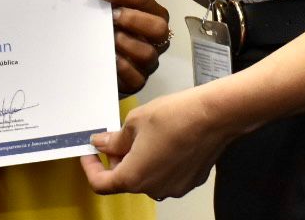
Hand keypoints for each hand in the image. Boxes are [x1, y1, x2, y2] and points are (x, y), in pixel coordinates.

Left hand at [81, 87, 234, 199]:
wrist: (214, 116)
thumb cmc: (178, 116)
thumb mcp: (135, 121)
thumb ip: (114, 139)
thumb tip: (102, 144)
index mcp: (134, 177)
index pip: (101, 184)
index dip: (91, 168)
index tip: (89, 155)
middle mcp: (153, 188)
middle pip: (125, 180)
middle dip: (117, 160)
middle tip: (118, 137)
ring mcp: (173, 187)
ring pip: (146, 178)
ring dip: (139, 161)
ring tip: (145, 134)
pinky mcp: (189, 181)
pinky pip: (166, 175)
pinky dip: (159, 162)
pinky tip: (165, 140)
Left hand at [92, 0, 170, 96]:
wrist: (104, 62)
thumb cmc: (111, 29)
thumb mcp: (112, 11)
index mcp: (153, 15)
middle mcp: (156, 39)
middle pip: (159, 27)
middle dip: (134, 19)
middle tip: (113, 16)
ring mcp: (149, 61)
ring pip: (148, 54)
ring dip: (128, 43)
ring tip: (111, 39)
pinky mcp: (138, 81)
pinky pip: (137, 78)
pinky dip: (124, 68)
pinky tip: (112, 59)